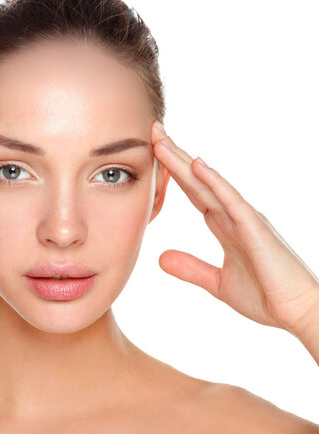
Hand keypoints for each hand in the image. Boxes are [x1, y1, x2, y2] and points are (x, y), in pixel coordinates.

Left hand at [151, 121, 318, 338]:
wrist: (298, 313)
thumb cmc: (266, 296)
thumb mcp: (217, 283)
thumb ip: (191, 268)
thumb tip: (161, 258)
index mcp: (224, 224)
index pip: (192, 191)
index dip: (172, 172)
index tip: (151, 152)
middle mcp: (233, 215)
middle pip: (196, 180)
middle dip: (174, 156)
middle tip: (152, 131)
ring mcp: (245, 219)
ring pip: (209, 183)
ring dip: (184, 162)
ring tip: (162, 141)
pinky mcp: (256, 229)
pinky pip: (231, 201)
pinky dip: (214, 182)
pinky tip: (196, 165)